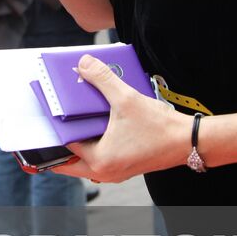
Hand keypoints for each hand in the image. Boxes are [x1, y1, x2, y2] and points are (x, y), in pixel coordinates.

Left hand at [52, 54, 190, 182]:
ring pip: (85, 160)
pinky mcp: (125, 167)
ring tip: (74, 120)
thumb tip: (83, 64)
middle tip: (55, 122)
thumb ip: (102, 79)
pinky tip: (97, 124)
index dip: (56, 126)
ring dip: (79, 142)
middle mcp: (104, 172)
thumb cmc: (159, 127)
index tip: (48, 112)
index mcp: (99, 160)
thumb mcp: (126, 98)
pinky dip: (94, 144)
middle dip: (61, 142)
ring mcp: (115, 172)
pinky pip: (100, 158)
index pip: (65, 144)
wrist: (188, 141)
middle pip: (70, 160)